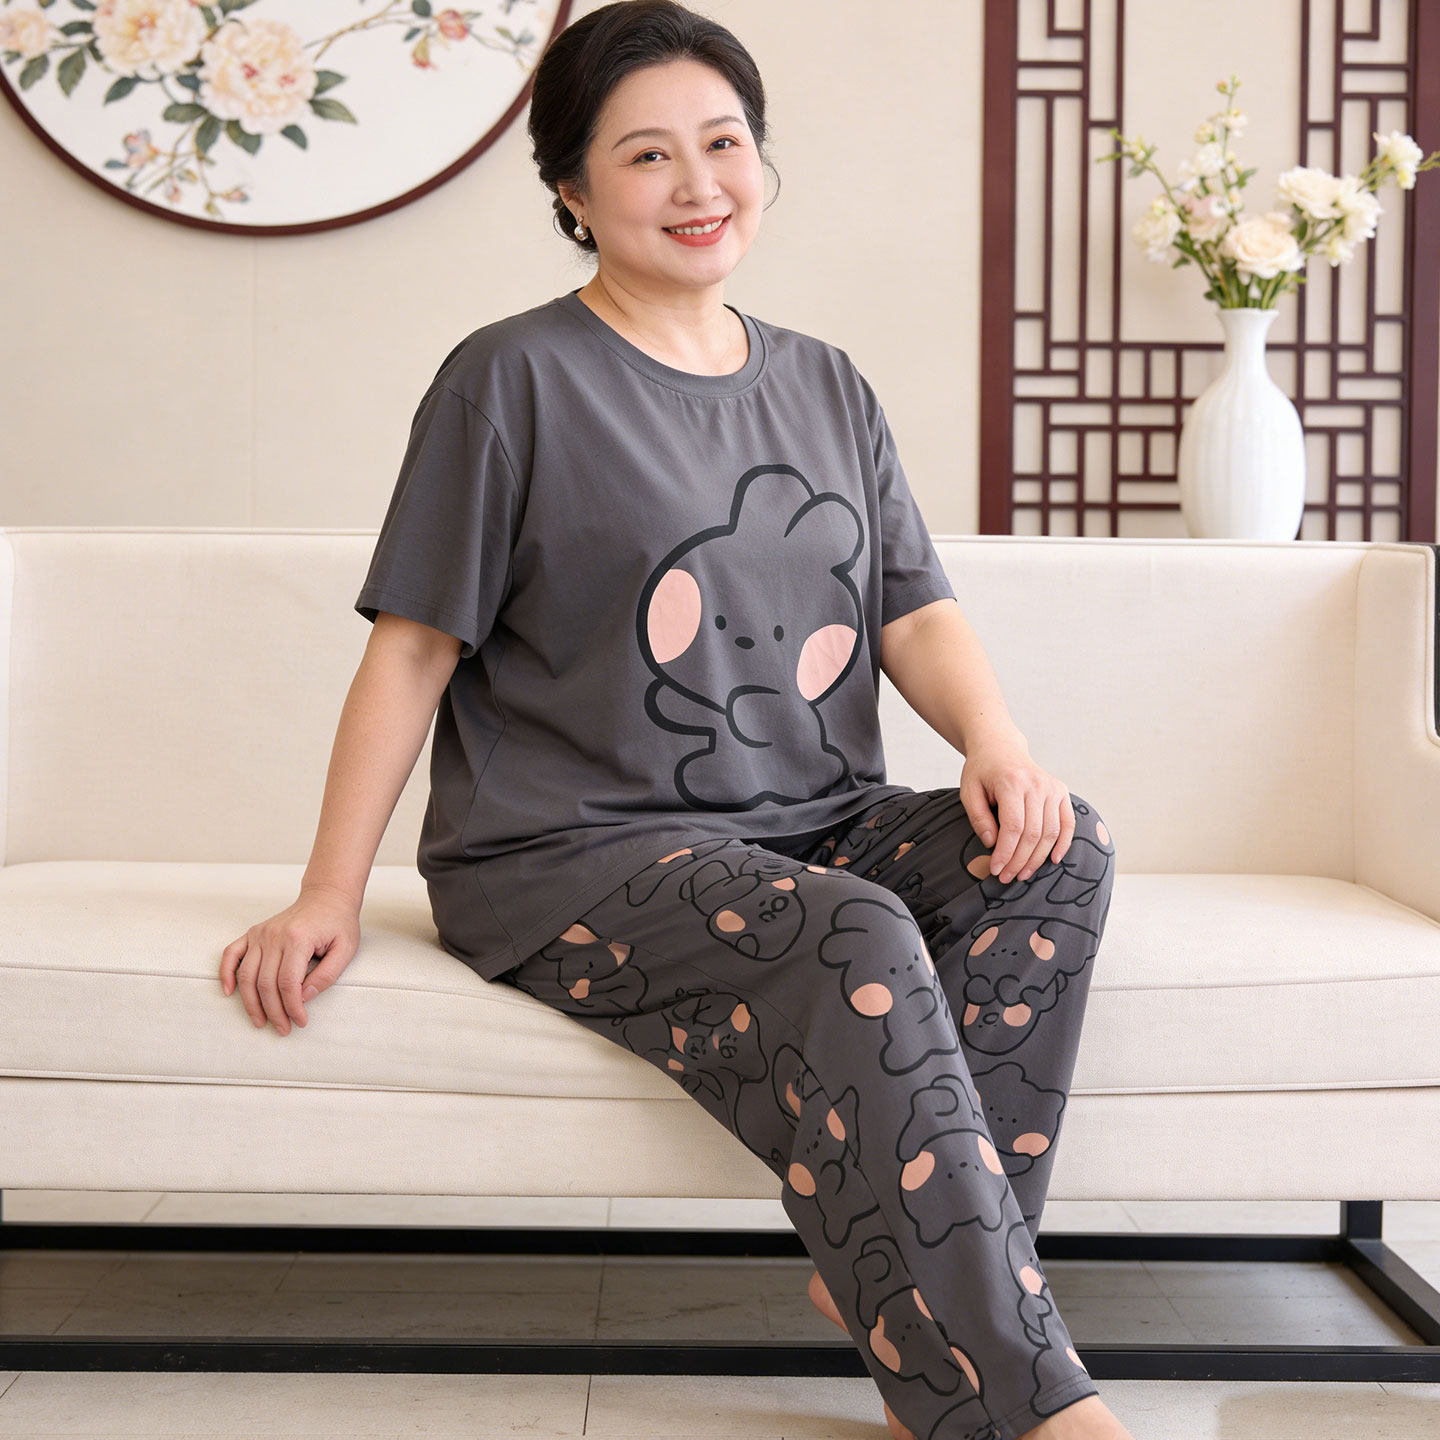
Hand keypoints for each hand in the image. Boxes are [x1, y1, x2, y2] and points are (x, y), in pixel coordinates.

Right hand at [219, 885, 360, 1035]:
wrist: (327, 897)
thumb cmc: (338, 923)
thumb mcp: (345, 949)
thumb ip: (326, 975)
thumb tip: (303, 998)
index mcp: (298, 938)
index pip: (288, 983)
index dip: (292, 1008)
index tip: (300, 1021)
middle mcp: (274, 935)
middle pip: (266, 983)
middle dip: (274, 1012)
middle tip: (283, 1029)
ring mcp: (261, 933)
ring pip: (247, 975)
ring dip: (251, 1003)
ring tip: (260, 1021)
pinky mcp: (253, 933)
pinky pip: (231, 954)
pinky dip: (226, 973)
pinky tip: (228, 992)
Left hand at [959, 731, 1075, 883]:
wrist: (1000, 748)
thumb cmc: (981, 771)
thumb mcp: (969, 791)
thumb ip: (979, 818)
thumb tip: (993, 844)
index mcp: (1011, 782)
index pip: (1013, 827)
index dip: (1005, 853)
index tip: (995, 869)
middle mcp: (1036, 784)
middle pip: (1033, 833)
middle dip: (1019, 860)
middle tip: (1006, 877)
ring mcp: (1052, 787)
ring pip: (1050, 832)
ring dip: (1037, 858)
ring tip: (1023, 873)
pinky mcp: (1061, 791)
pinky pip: (1067, 823)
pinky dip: (1063, 843)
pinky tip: (1053, 860)